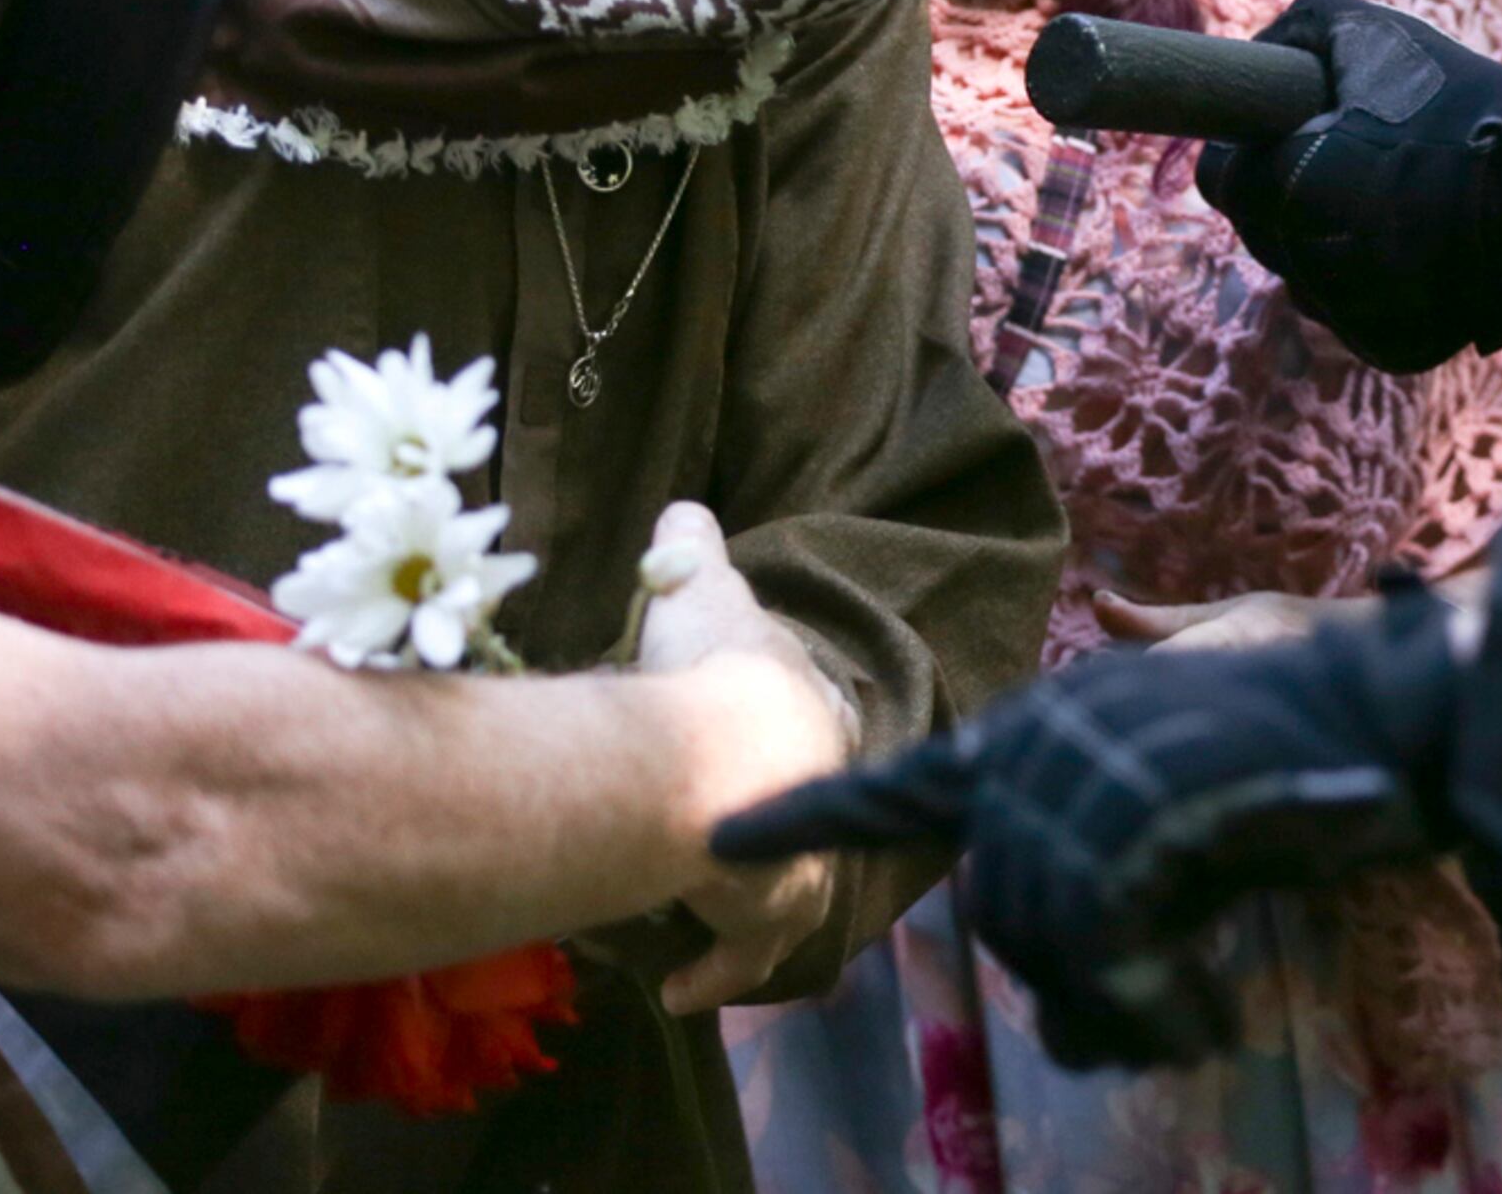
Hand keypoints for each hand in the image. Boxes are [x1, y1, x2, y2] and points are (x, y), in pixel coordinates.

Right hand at [627, 504, 853, 1014]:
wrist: (716, 751)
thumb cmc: (707, 666)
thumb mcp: (697, 587)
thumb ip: (690, 550)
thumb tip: (682, 512)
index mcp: (809, 708)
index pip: (814, 720)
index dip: (789, 730)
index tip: (763, 745)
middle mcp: (819, 784)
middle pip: (808, 808)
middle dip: (780, 823)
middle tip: (738, 841)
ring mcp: (802, 852)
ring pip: (793, 887)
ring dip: (755, 905)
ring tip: (711, 916)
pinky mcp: (769, 910)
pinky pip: (749, 949)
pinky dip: (720, 968)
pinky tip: (686, 989)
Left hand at [711, 589, 1460, 1069]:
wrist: (1385, 725)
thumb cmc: (1291, 775)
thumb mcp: (1176, 847)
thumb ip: (1108, 905)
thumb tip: (1076, 1021)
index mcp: (1038, 732)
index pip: (903, 784)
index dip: (813, 819)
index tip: (719, 845)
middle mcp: (1042, 745)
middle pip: (1003, 904)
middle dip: (1076, 979)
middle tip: (1158, 1024)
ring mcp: (1085, 778)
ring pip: (1047, 936)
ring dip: (1123, 1006)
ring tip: (1190, 1026)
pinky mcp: (1133, 824)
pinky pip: (1103, 955)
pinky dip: (1152, 1009)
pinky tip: (1200, 1024)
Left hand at [1196, 0, 1501, 372]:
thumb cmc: (1469, 106)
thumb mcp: (1380, 32)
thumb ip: (1296, 31)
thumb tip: (1252, 63)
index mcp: (1296, 184)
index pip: (1224, 178)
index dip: (1258, 149)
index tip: (1304, 132)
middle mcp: (1312, 263)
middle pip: (1262, 228)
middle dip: (1294, 193)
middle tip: (1367, 158)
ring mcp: (1351, 314)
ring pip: (1304, 274)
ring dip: (1330, 240)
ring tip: (1403, 197)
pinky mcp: (1391, 348)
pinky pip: (1351, 312)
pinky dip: (1374, 282)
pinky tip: (1423, 244)